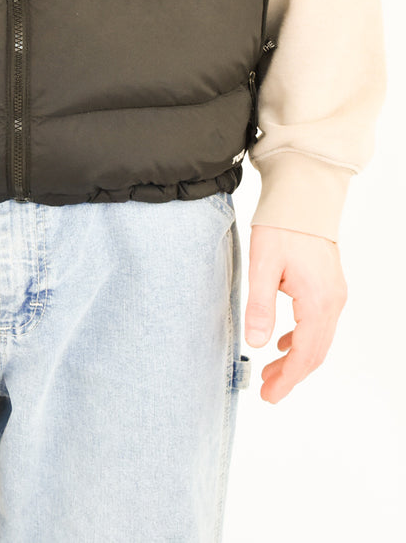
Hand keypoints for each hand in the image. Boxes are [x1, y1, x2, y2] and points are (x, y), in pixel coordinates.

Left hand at [244, 225, 347, 402]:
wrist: (303, 197)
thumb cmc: (281, 227)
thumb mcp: (262, 266)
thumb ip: (260, 306)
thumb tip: (257, 344)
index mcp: (317, 302)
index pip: (305, 355)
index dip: (288, 379)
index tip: (270, 396)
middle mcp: (332, 302)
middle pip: (315, 353)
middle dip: (292, 375)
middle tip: (268, 391)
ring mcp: (335, 294)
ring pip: (319, 339)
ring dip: (297, 358)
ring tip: (272, 371)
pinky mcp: (330, 286)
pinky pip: (320, 323)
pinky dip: (303, 338)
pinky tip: (284, 341)